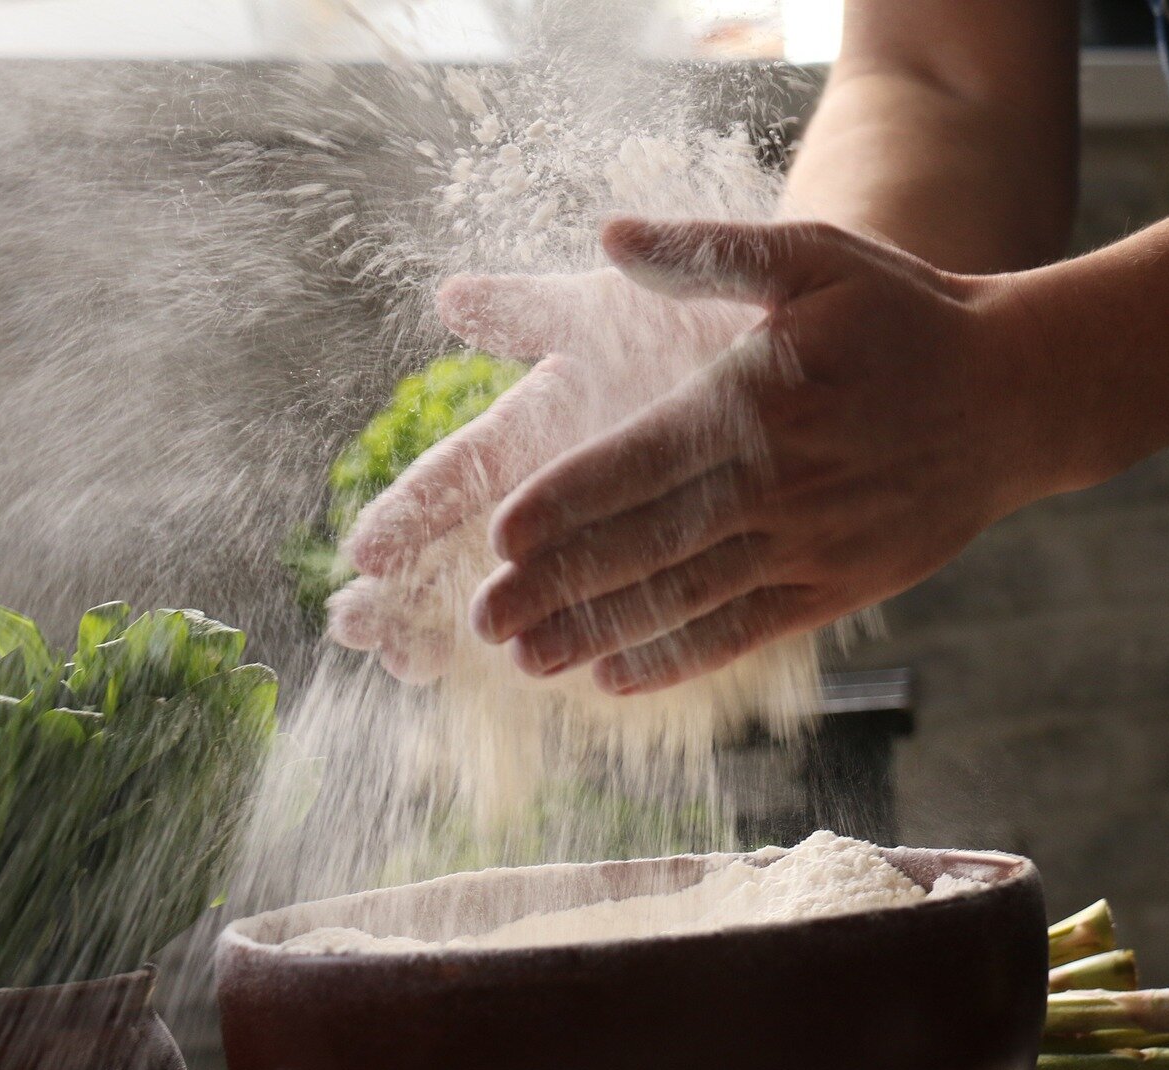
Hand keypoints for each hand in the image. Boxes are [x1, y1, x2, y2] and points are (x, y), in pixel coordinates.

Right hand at [326, 265, 758, 681]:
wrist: (805, 337)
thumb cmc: (705, 312)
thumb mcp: (621, 306)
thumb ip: (540, 307)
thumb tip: (453, 299)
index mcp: (547, 420)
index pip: (462, 472)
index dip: (414, 509)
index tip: (364, 553)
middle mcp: (569, 479)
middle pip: (474, 544)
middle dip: (413, 584)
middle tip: (363, 635)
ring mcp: (618, 517)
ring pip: (543, 586)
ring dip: (487, 623)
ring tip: (419, 669)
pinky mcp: (680, 544)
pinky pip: (635, 601)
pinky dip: (602, 635)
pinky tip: (568, 672)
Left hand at [467, 218, 1071, 694]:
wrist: (1016, 397)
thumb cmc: (906, 317)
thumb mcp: (815, 257)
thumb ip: (708, 251)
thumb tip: (608, 237)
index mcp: (760, 402)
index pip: (639, 461)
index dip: (565, 503)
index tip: (497, 537)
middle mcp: (779, 485)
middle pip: (647, 543)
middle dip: (558, 584)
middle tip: (482, 617)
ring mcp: (810, 545)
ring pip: (685, 598)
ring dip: (599, 631)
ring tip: (526, 659)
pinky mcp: (838, 587)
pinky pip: (744, 630)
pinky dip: (679, 657)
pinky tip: (618, 676)